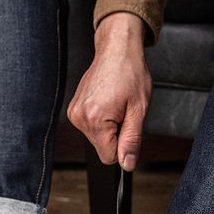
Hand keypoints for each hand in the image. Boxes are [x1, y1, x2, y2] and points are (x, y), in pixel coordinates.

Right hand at [67, 12, 151, 170]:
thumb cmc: (130, 72)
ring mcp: (74, 113)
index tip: (128, 124)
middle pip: (102, 147)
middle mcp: (80, 118)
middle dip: (116, 134)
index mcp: (95, 119)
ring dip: (109, 126)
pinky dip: (101, 119)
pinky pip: (91, 127)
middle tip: (123, 110)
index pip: (109, 156)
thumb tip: (127, 165)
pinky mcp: (74, 109)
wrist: (117, 49)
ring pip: (97, 138)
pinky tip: (107, 101)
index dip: (123, 145)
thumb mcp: (139, 109)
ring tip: (116, 103)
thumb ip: (132, 140)